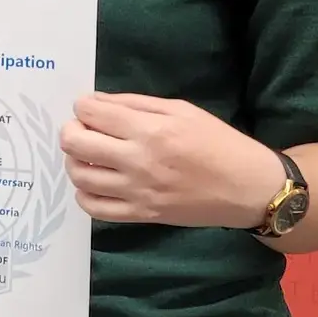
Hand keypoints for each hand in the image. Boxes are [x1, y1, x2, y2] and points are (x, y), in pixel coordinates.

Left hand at [59, 93, 284, 227]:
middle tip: (81, 129)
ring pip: (80, 176)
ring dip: (74, 161)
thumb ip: (135, 104)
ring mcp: (137, 192)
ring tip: (87, 155)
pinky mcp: (141, 215)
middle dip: (70, 130)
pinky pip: (94, 209)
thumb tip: (96, 101)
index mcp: (151, 130)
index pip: (92, 113)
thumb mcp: (182, 110)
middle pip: (76, 143)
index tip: (88, 108)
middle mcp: (139, 161)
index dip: (82, 106)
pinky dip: (84, 193)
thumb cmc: (218, 143)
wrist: (247, 188)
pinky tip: (94, 182)